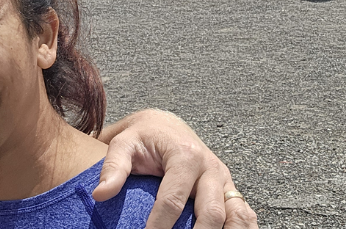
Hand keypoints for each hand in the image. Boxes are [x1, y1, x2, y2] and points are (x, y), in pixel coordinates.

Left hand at [94, 109, 257, 228]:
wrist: (166, 125)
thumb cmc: (143, 138)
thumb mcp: (124, 144)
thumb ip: (113, 167)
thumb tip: (101, 194)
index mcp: (185, 155)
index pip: (172, 199)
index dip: (159, 225)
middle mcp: (211, 168)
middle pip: (211, 212)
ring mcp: (224, 181)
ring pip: (237, 214)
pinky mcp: (230, 190)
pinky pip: (244, 213)